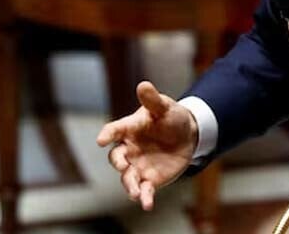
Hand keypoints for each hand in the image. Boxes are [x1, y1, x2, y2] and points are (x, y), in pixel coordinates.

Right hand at [96, 81, 198, 209]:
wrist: (187, 135)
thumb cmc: (171, 117)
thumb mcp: (164, 106)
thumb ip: (152, 99)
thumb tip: (143, 84)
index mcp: (130, 129)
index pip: (114, 130)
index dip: (107, 134)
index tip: (101, 140)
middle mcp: (130, 149)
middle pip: (117, 157)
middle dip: (118, 162)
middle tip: (124, 165)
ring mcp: (138, 165)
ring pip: (127, 178)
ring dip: (129, 185)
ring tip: (134, 192)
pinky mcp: (150, 179)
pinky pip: (144, 190)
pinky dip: (144, 198)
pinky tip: (146, 204)